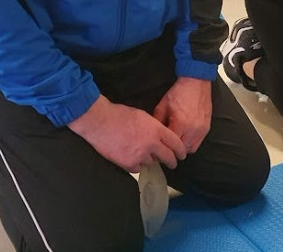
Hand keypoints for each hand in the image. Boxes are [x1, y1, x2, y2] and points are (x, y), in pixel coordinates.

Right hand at [68, 96, 185, 172]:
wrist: (100, 122)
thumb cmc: (120, 114)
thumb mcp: (143, 116)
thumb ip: (154, 128)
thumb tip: (158, 137)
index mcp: (156, 129)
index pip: (175, 143)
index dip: (180, 150)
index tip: (182, 155)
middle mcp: (151, 144)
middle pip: (168, 157)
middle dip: (172, 161)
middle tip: (173, 163)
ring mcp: (140, 155)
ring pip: (151, 163)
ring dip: (149, 160)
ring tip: (143, 154)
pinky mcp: (128, 163)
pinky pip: (137, 169)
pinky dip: (136, 165)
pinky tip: (132, 158)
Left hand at [153, 77, 211, 153]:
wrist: (196, 82)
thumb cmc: (179, 93)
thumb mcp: (162, 106)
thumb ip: (157, 122)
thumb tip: (154, 135)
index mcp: (180, 124)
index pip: (170, 145)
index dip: (163, 146)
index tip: (158, 146)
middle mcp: (193, 129)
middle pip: (181, 150)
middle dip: (173, 149)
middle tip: (166, 145)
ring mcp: (202, 129)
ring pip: (191, 149)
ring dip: (183, 147)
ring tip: (176, 141)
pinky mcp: (207, 127)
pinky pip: (198, 142)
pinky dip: (191, 142)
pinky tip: (185, 136)